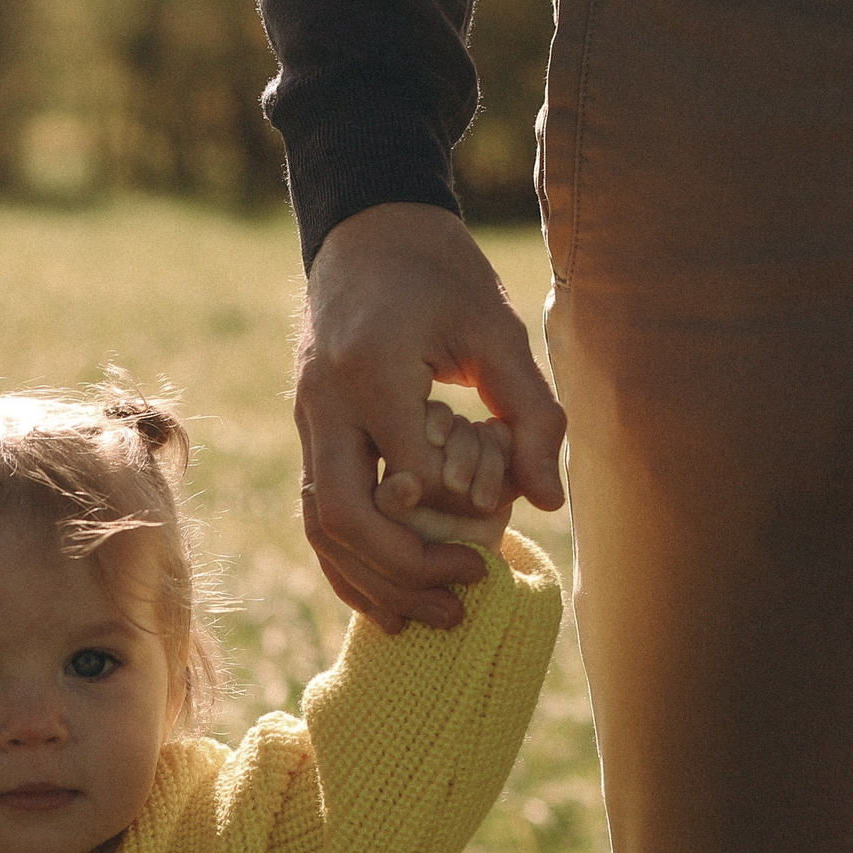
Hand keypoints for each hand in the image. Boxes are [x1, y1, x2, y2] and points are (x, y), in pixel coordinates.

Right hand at [295, 203, 564, 632]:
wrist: (367, 236)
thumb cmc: (442, 277)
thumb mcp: (499, 330)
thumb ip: (529, 412)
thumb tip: (545, 501)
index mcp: (372, 371)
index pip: (407, 475)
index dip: (449, 518)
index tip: (493, 542)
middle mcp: (325, 405)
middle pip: (343, 518)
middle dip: (402, 572)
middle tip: (461, 599)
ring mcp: (306, 424)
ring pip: (319, 529)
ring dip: (372, 583)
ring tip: (430, 616)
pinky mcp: (307, 437)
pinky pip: (314, 519)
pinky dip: (347, 566)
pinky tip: (386, 601)